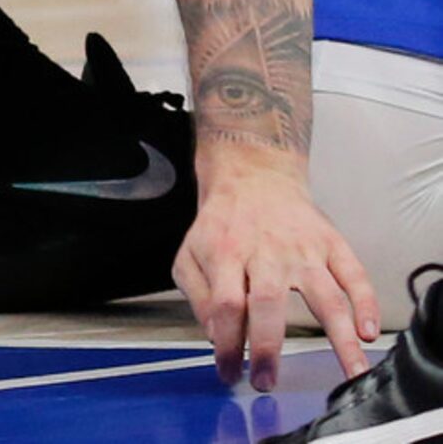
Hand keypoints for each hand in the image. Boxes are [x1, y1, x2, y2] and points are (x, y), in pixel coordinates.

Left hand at [173, 154, 379, 389]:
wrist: (252, 175)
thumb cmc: (222, 224)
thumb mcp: (191, 253)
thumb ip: (198, 296)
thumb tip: (216, 337)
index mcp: (227, 252)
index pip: (226, 305)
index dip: (228, 343)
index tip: (231, 374)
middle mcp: (266, 251)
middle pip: (268, 302)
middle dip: (268, 347)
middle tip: (267, 381)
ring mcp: (303, 247)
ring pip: (325, 295)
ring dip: (340, 338)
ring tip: (352, 373)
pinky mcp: (331, 242)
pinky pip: (354, 273)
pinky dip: (365, 302)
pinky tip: (366, 332)